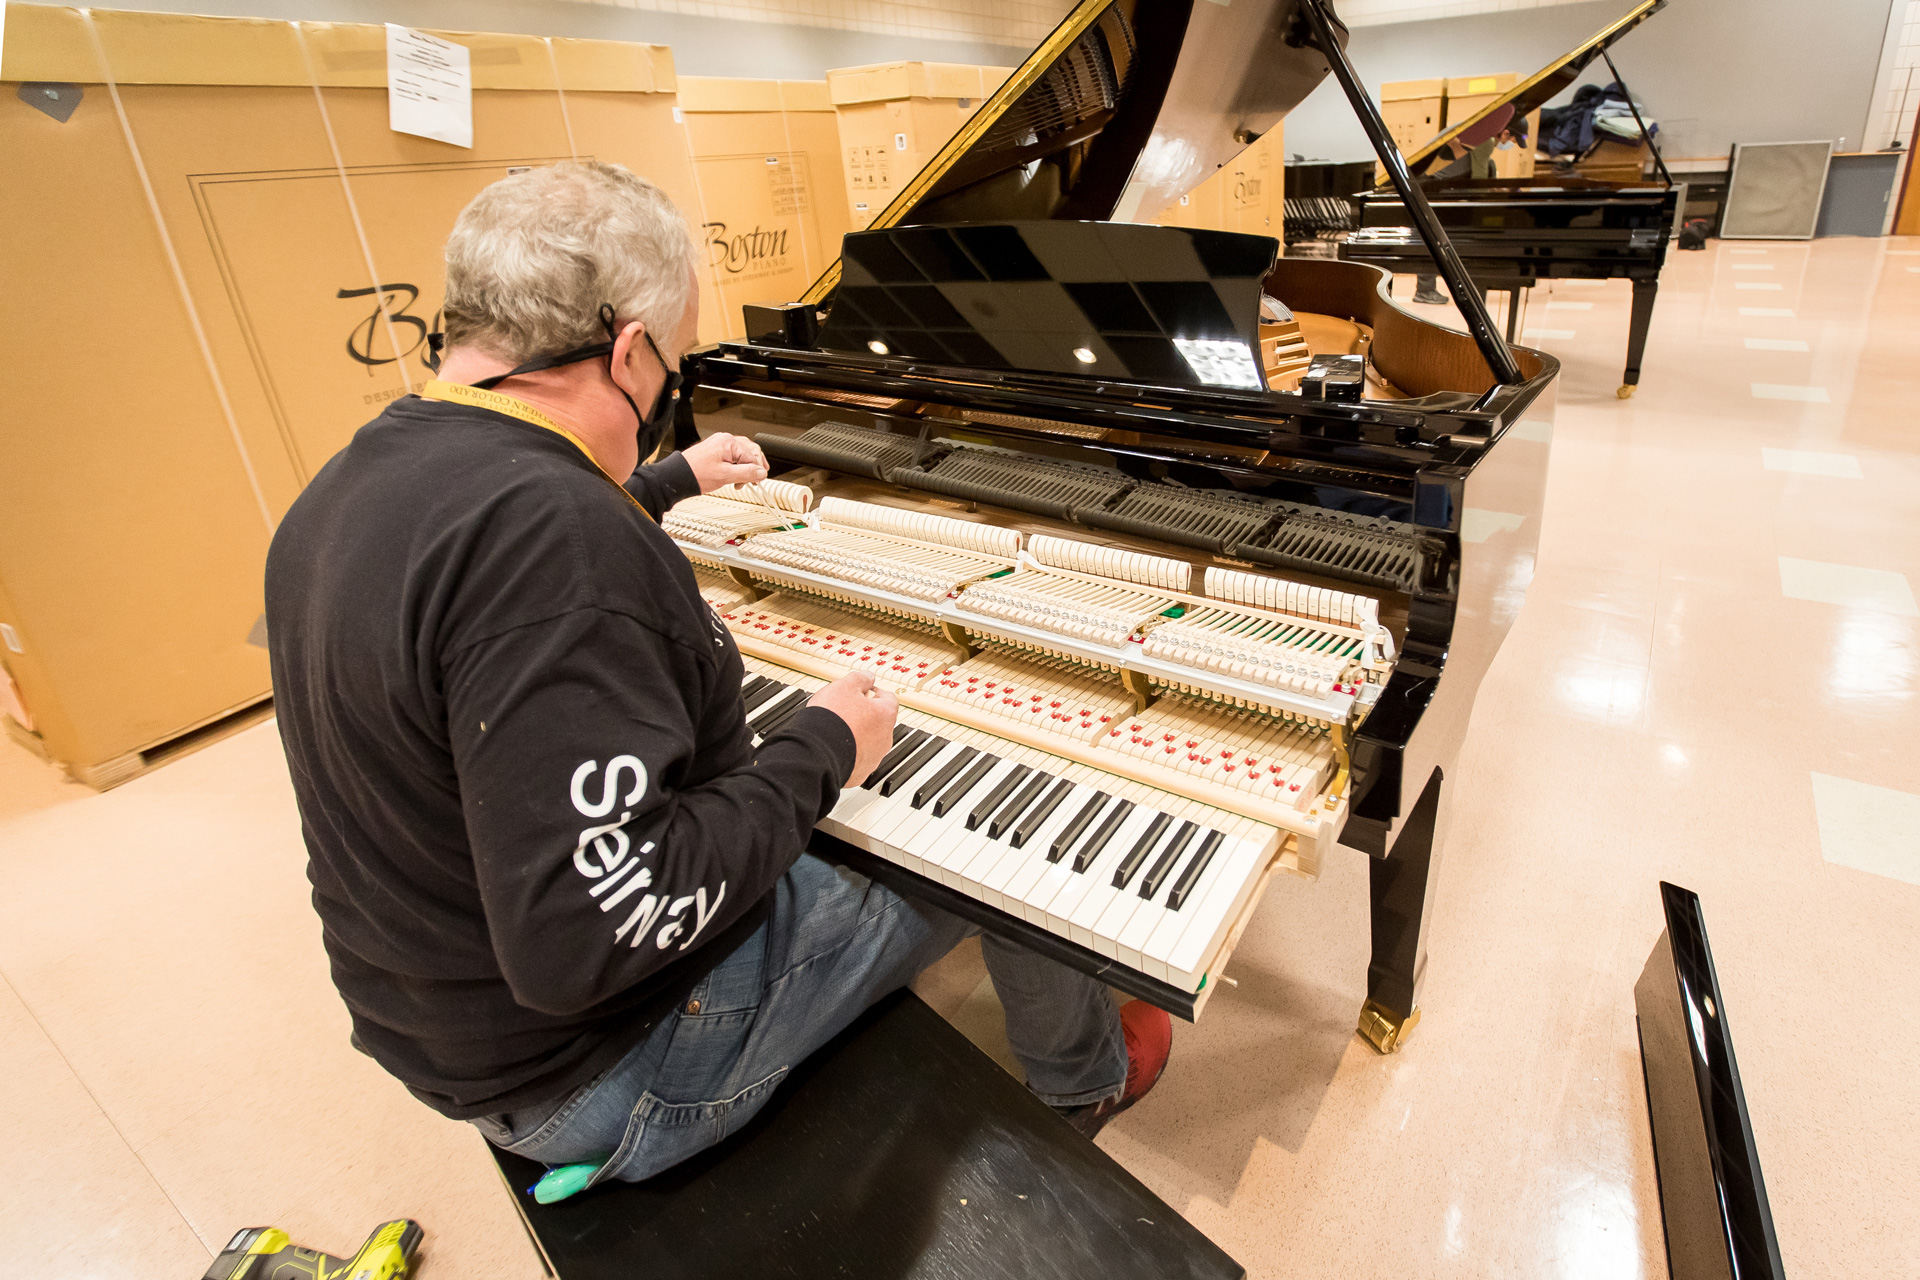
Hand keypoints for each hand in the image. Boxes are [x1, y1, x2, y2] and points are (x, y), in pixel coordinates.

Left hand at [683, 432, 767, 492]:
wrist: (678, 477)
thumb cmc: (696, 473)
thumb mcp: (725, 476)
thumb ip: (746, 473)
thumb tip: (761, 472)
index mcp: (728, 442)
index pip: (752, 456)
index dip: (756, 471)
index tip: (756, 482)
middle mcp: (725, 440)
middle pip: (750, 452)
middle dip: (752, 468)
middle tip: (753, 481)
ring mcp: (719, 445)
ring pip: (742, 454)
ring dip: (745, 468)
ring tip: (742, 481)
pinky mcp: (715, 451)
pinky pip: (732, 456)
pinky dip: (736, 466)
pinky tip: (734, 476)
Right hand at [806, 671, 899, 786]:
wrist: (816, 752)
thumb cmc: (832, 719)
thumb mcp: (844, 687)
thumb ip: (859, 679)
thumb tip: (868, 677)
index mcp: (885, 715)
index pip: (889, 699)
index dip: (875, 692)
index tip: (864, 691)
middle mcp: (884, 739)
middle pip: (879, 722)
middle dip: (864, 715)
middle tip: (846, 709)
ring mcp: (873, 758)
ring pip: (868, 742)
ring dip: (857, 735)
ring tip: (836, 729)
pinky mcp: (859, 773)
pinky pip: (856, 760)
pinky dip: (848, 753)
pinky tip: (833, 747)